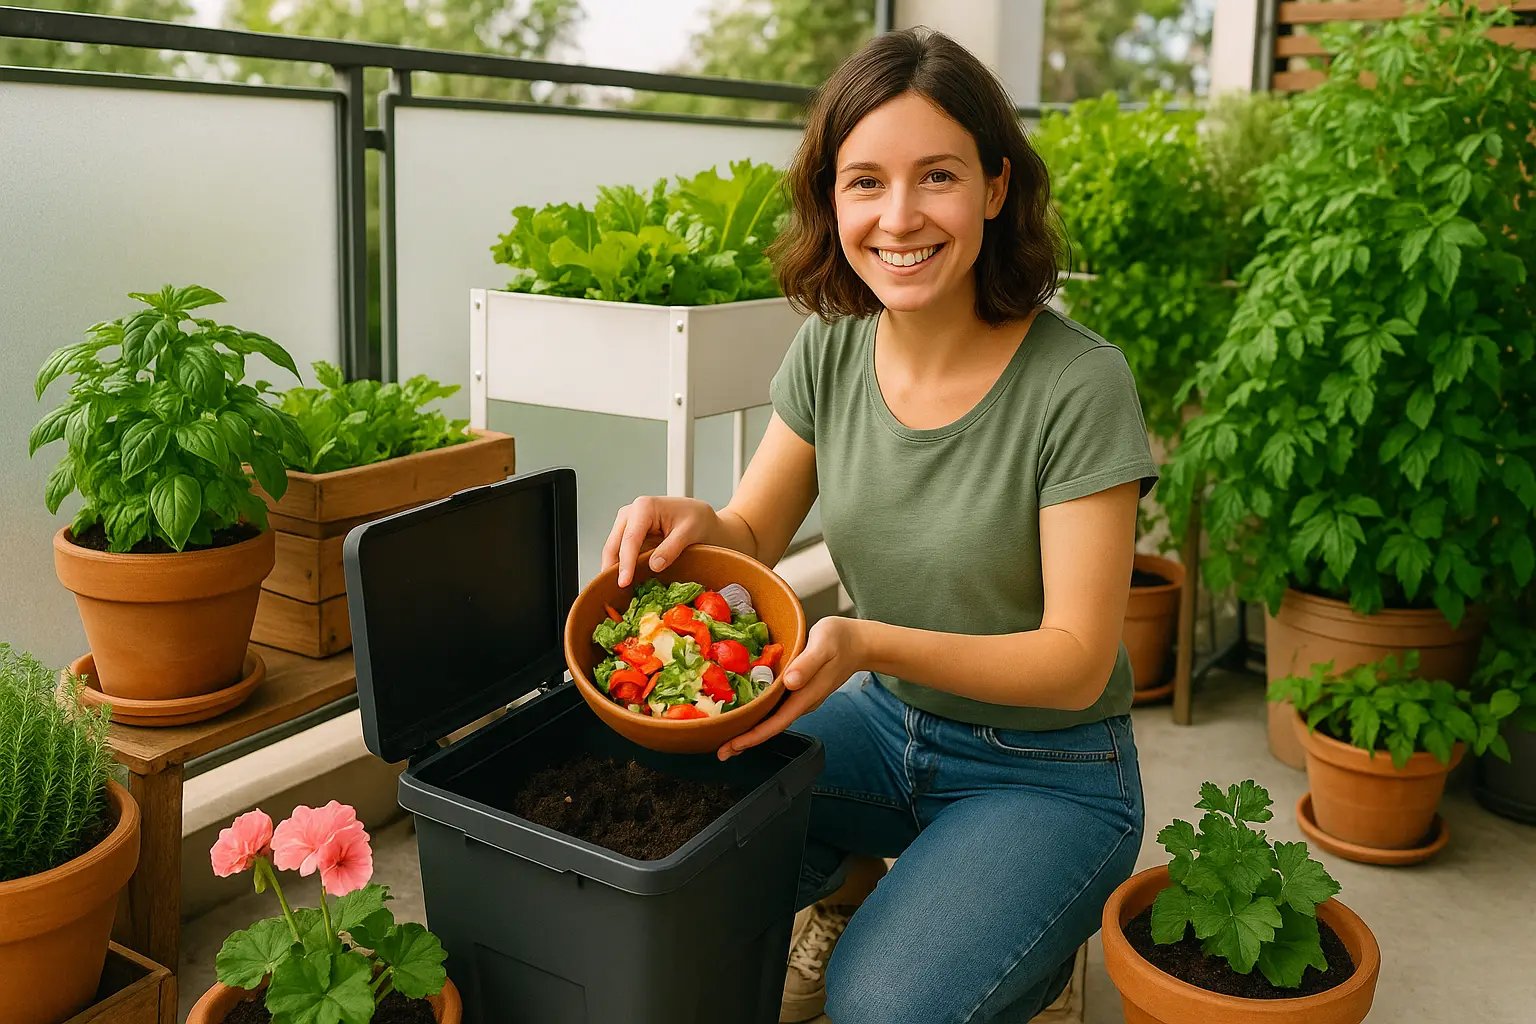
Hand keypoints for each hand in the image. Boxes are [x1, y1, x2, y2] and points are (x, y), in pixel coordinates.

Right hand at [602, 496, 719, 587]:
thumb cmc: (697, 519)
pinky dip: (621, 567)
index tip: (624, 582)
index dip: (626, 563)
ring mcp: (628, 524)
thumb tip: (654, 566)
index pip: (630, 539)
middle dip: (613, 568)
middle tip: (615, 591)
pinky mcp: (630, 536)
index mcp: (644, 507)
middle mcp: (630, 513)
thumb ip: (671, 548)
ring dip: (615, 569)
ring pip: (613, 549)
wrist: (701, 517)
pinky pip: (621, 552)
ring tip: (617, 590)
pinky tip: (626, 580)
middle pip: (614, 544)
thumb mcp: (689, 532)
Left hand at [719, 616, 863, 760]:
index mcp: (806, 694)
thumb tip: (790, 682)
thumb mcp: (824, 645)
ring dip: (751, 730)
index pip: (777, 723)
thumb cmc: (842, 639)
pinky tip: (748, 712)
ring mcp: (802, 697)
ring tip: (728, 737)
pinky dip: (760, 714)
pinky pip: (777, 708)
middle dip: (746, 740)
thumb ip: (808, 663)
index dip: (754, 736)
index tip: (733, 746)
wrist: (861, 643)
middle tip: (721, 751)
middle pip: (771, 727)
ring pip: (774, 719)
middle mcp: (803, 701)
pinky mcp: (801, 690)